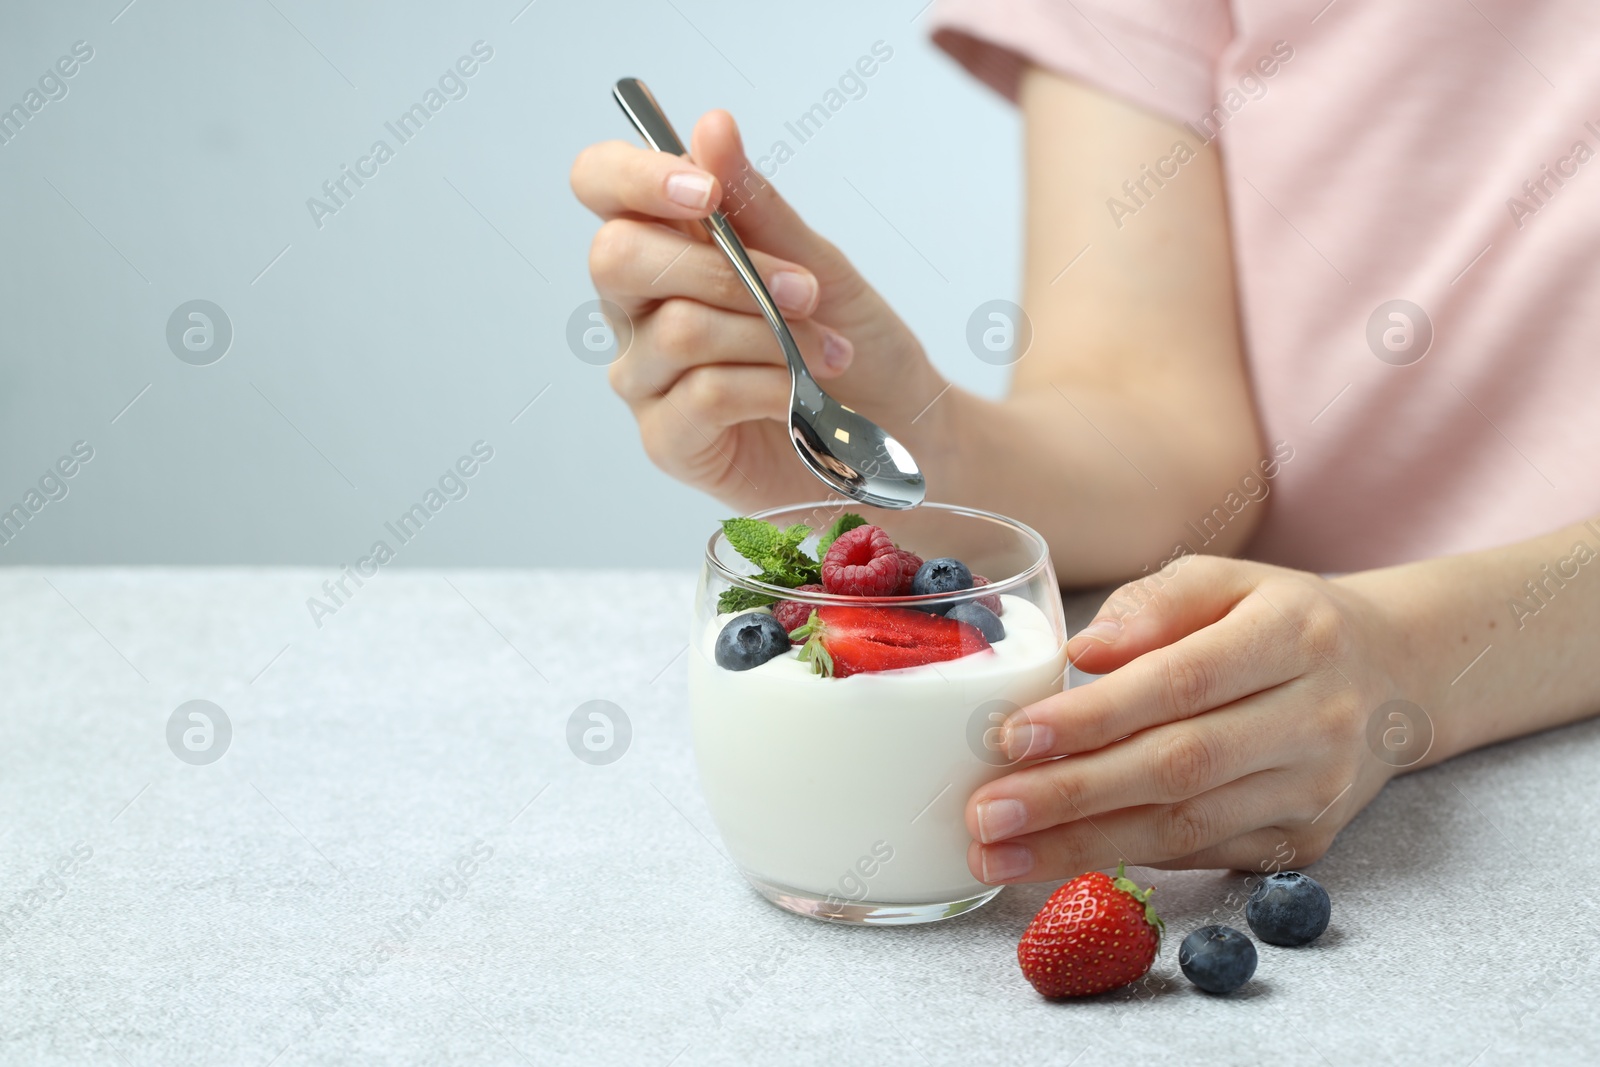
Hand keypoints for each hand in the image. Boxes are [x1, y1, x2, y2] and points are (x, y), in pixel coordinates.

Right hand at [570, 110, 943, 507]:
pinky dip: (768, 385)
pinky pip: (705, 394)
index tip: (709, 192)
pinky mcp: (668, 440)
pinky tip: (802, 396)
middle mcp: (637, 311)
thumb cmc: (853, 343)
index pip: (600, 184)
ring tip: (828, 350)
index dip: (637, 176)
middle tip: (803, 288)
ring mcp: (645, 379)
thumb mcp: (818, 263)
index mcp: (662, 246)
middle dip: (720, 268)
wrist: (898, 431)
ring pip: (677, 330)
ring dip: (769, 334)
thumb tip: (711, 127)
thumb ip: (756, 205)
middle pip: (616, 257)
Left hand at [965, 555, 1406, 882]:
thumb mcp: (1225, 580)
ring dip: (1083, 846)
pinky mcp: (1306, 842)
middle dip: (1072, 796)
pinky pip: (1202, 854)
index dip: (1095, 715)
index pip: (1182, 682)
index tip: (1014, 737)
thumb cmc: (1280, 620)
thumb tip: (1084, 652)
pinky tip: (1055, 858)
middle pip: (1181, 767)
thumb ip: (1153, 605)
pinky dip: (1124, 858)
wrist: (1394, 678)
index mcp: (1295, 636)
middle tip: (985, 815)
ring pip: (1188, 828)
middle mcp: (1317, 719)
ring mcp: (1317, 790)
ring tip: (998, 853)